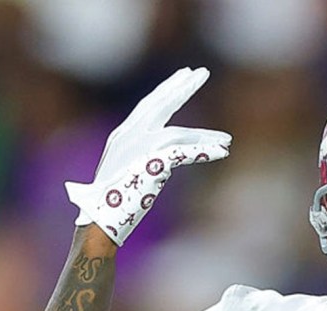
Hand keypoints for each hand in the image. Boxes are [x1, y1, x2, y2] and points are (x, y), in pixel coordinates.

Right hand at [66, 67, 231, 245]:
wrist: (99, 222)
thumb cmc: (112, 204)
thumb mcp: (128, 171)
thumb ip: (145, 157)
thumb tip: (168, 158)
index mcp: (123, 136)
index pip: (149, 105)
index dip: (168, 89)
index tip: (184, 76)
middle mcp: (129, 136)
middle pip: (161, 103)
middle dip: (183, 87)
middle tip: (203, 71)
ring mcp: (139, 149)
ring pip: (179, 133)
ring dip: (205, 136)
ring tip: (228, 140)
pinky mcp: (150, 165)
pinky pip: (184, 153)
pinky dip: (204, 151)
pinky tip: (222, 152)